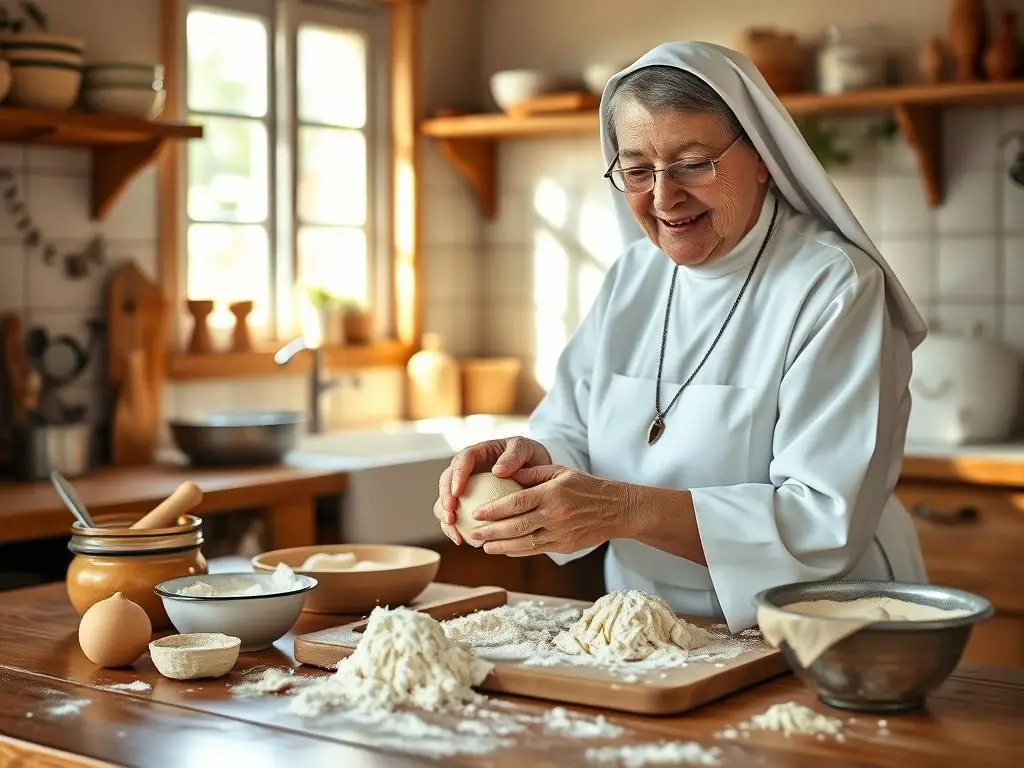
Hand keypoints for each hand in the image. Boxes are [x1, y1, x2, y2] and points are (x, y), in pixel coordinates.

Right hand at [432, 436, 551, 544]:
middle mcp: (467, 470)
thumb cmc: (531, 459)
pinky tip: (461, 540)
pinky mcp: (468, 506)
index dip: (457, 476)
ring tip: (453, 529)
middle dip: (445, 498)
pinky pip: (456, 517)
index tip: (457, 492)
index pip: (462, 460)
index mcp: (479, 453)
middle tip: (451, 513)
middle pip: (447, 481)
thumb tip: (497, 471)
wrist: (538, 476)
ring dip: (445, 515)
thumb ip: (514, 455)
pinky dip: (455, 529)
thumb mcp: (526, 450)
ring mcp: (466, 488)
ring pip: (445, 500)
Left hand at [468, 465, 633, 555]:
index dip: (494, 510)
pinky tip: (504, 550)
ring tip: (483, 546)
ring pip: (524, 543)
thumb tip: (504, 474)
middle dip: (491, 531)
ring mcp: (559, 533)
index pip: (516, 503)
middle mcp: (554, 515)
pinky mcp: (564, 546)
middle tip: (472, 532)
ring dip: (501, 546)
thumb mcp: (561, 472)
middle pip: (516, 526)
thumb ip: (532, 474)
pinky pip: (536, 551)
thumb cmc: (586, 487)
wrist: (616, 509)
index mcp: (552, 494)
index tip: (477, 513)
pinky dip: (518, 552)